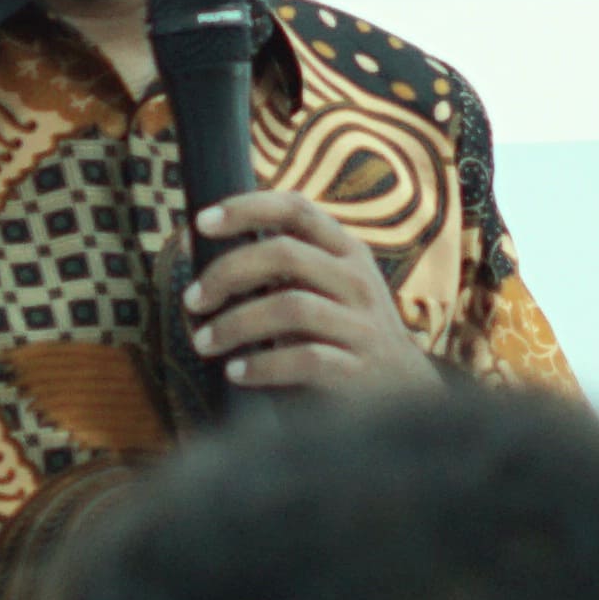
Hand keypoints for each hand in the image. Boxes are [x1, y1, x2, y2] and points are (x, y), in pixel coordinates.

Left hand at [184, 192, 433, 395]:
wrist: (405, 391)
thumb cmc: (345, 333)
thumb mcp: (326, 287)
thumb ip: (279, 266)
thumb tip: (196, 248)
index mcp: (346, 251)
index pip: (295, 208)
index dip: (245, 208)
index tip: (201, 222)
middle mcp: (356, 280)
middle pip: (284, 254)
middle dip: (227, 272)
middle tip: (193, 300)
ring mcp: (360, 324)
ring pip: (290, 307)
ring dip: (234, 324)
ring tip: (204, 342)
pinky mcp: (356, 368)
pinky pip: (304, 359)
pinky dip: (261, 365)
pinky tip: (236, 372)